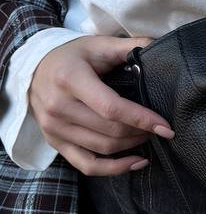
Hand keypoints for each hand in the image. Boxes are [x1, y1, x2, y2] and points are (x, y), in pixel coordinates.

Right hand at [29, 35, 175, 175]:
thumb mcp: (97, 44)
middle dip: (141, 131)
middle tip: (158, 127)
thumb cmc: (71, 56)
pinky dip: (114, 169)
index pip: (111, 108)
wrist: (33, 68)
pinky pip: (87, 165)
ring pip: (103, 148)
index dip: (142, 119)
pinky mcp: (55, 142)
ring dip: (132, 145)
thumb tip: (162, 46)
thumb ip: (129, 46)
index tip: (165, 127)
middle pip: (110, 130)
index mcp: (70, 79)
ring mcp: (54, 128)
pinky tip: (135, 162)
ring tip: (147, 135)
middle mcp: (58, 107)